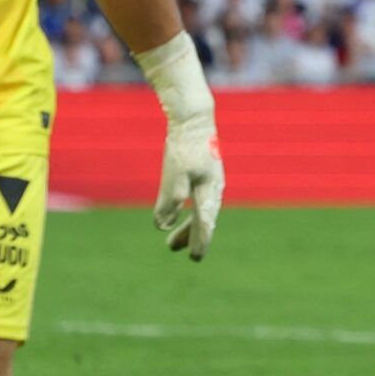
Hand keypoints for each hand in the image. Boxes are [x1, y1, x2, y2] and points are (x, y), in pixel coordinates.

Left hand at [136, 30, 221, 260]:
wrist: (194, 118)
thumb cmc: (185, 146)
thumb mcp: (175, 173)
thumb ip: (169, 200)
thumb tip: (162, 225)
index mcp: (210, 191)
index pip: (205, 223)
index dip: (200, 241)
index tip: (194, 257)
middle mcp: (213, 190)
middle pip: (203, 220)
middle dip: (191, 237)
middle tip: (181, 253)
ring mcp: (208, 182)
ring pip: (200, 211)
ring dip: (187, 227)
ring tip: (172, 243)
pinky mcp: (202, 174)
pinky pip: (196, 201)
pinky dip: (187, 213)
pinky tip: (179, 213)